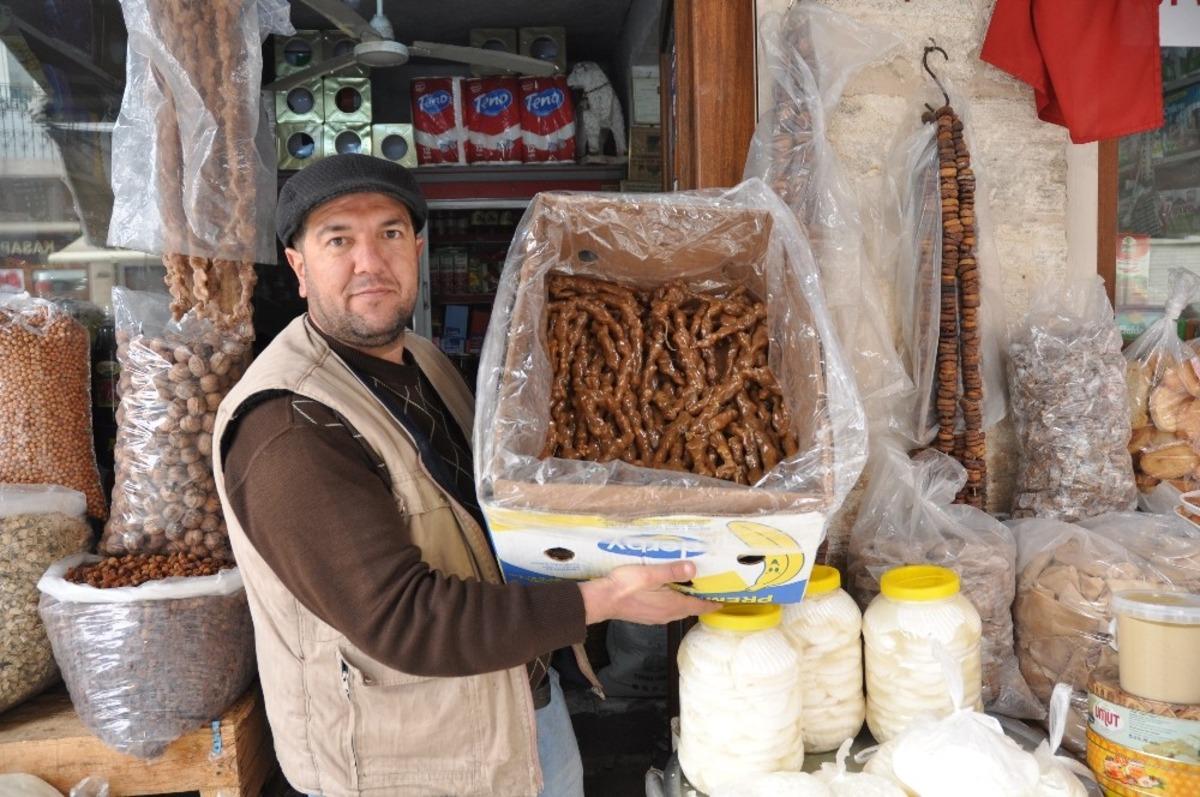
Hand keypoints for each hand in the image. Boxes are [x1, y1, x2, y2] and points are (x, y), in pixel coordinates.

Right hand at [579, 561, 721, 624]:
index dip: (713, 603)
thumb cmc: (626, 586)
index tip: (724, 600)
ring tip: (691, 586)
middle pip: (690, 608)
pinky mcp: (647, 615)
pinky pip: (667, 608)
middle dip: (701, 599)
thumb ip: (673, 571)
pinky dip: (674, 600)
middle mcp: (667, 614)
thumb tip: (694, 569)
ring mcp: (656, 617)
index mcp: (673, 605)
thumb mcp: (651, 574)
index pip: (700, 607)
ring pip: (678, 609)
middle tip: (710, 586)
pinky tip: (668, 590)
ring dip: (686, 599)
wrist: (602, 600)